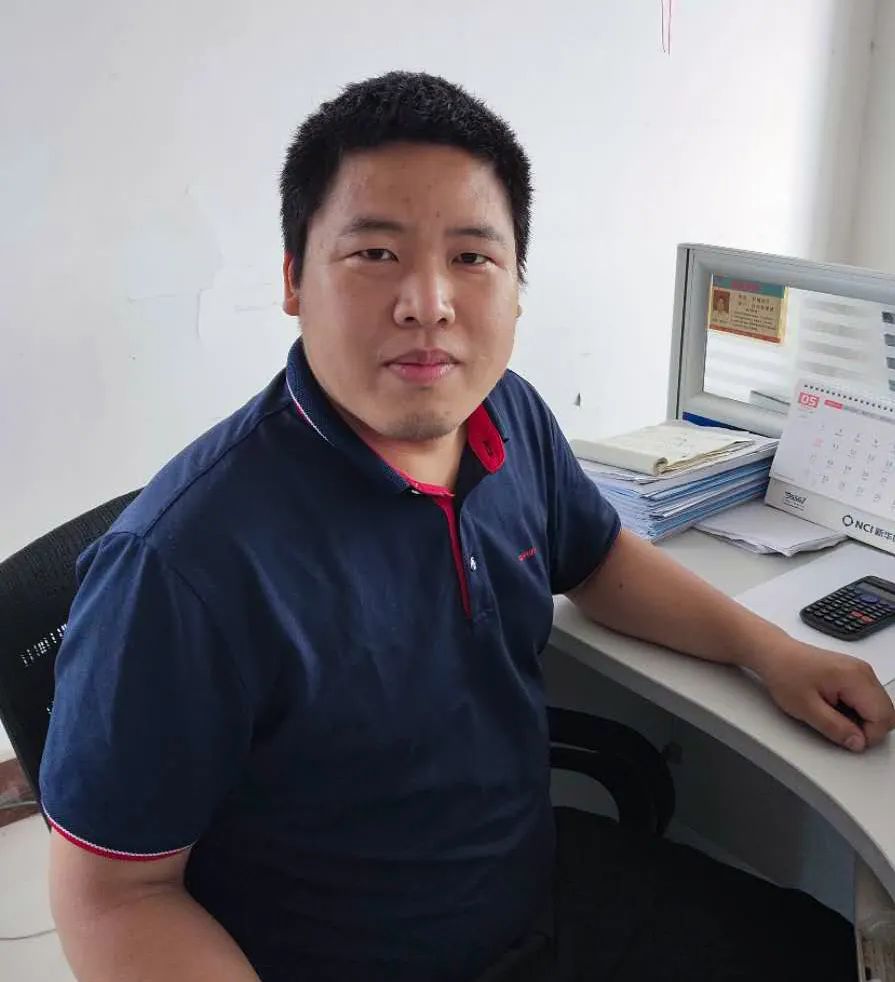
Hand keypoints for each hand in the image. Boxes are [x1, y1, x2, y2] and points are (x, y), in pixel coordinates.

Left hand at [756, 638, 894, 750]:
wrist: (774, 654)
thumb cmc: (785, 673)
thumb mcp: (806, 708)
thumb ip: (835, 728)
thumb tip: (857, 743)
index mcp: (855, 677)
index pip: (883, 717)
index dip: (867, 735)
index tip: (845, 736)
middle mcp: (863, 671)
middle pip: (886, 712)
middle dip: (867, 727)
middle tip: (839, 727)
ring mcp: (860, 670)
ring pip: (878, 707)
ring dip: (861, 718)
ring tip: (833, 712)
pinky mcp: (854, 673)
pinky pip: (868, 698)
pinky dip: (856, 708)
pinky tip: (834, 705)